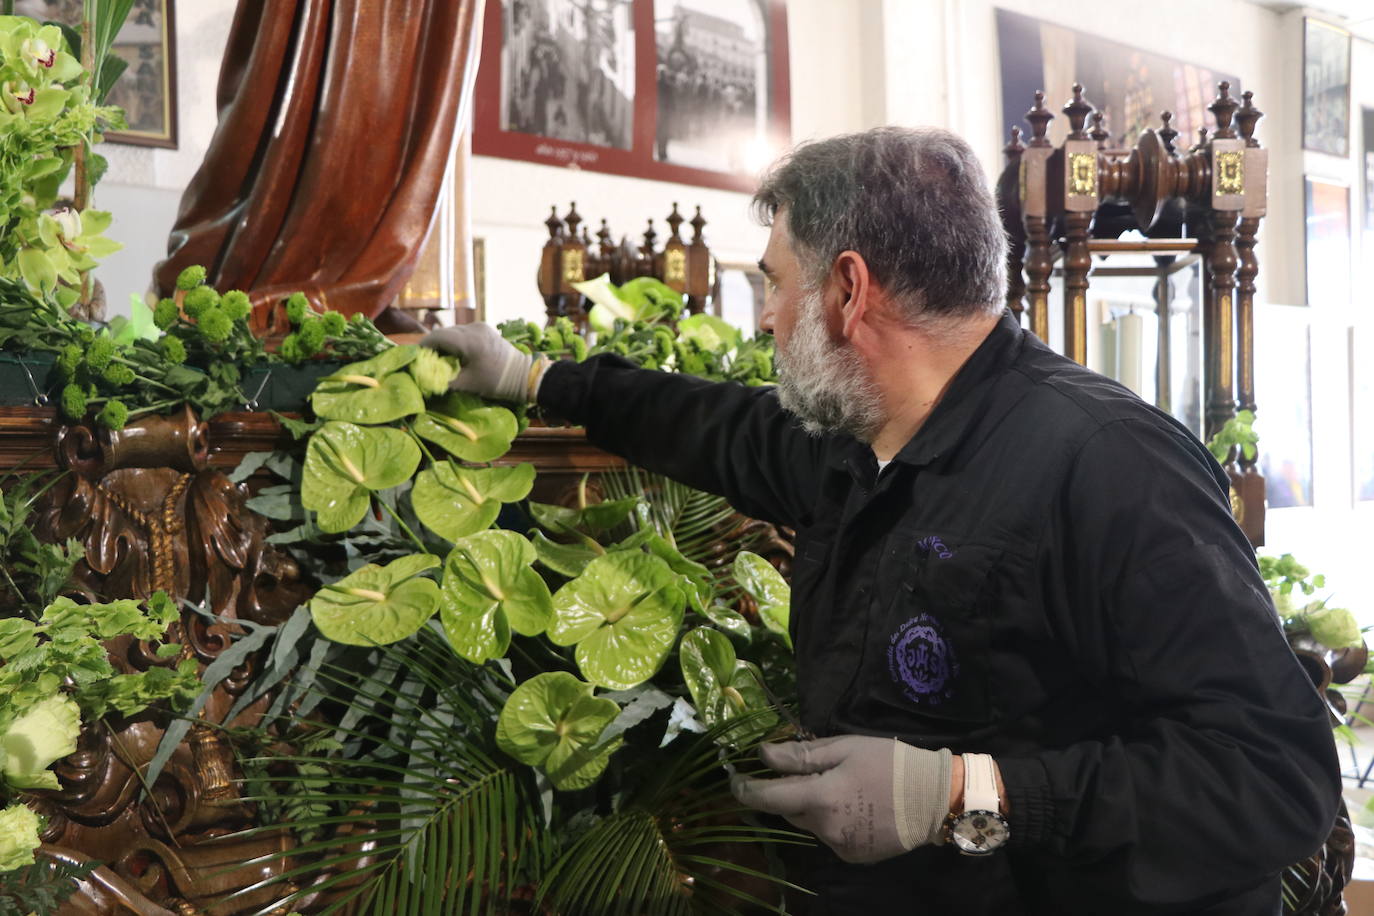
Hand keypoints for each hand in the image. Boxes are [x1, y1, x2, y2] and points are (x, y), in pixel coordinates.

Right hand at [420, 323, 542, 402]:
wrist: (524, 375)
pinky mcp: (485, 329)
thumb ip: (445, 380)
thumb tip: (426, 379)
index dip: (423, 346)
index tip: (416, 358)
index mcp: (469, 340)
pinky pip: (463, 333)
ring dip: (445, 344)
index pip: (437, 337)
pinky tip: (456, 356)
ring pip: (453, 332)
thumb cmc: (496, 382)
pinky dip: (456, 343)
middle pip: (444, 333)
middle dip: (433, 346)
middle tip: (427, 362)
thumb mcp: (468, 384)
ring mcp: (480, 326)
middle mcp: (474, 328)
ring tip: (441, 360)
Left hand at [731, 735, 951, 863]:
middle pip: (790, 809)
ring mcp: (839, 846)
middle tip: (813, 771)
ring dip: (814, 806)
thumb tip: (762, 755)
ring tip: (844, 787)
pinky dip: (833, 821)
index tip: (733, 779)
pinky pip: (830, 835)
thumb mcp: (845, 747)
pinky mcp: (853, 856)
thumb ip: (801, 754)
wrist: (936, 799)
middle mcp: (825, 828)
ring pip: (810, 823)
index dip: (745, 788)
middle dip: (791, 792)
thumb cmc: (890, 764)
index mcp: (821, 797)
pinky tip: (856, 806)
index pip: (767, 797)